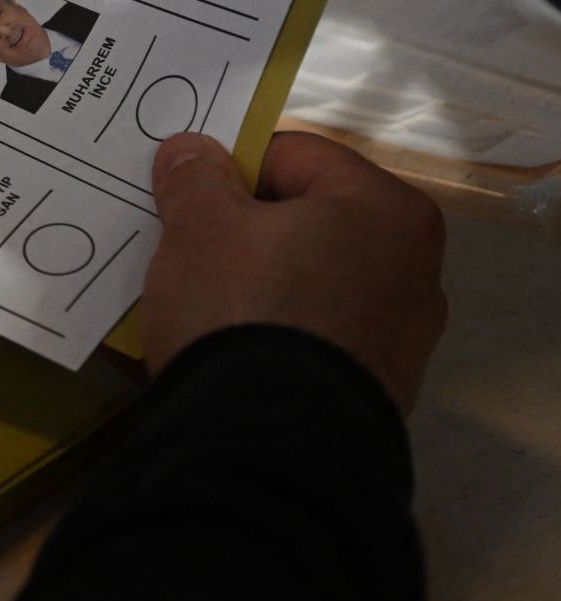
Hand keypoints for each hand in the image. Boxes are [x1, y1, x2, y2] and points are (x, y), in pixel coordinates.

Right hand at [143, 131, 445, 414]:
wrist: (270, 450)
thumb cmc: (245, 307)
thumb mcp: (200, 226)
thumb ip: (195, 177)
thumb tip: (193, 150)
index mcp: (386, 210)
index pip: (292, 155)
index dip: (229, 167)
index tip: (187, 196)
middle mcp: (413, 269)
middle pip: (305, 219)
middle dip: (244, 227)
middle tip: (187, 243)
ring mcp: (400, 338)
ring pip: (307, 278)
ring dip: (255, 279)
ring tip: (198, 299)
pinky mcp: (375, 392)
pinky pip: (312, 333)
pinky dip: (272, 329)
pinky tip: (226, 346)